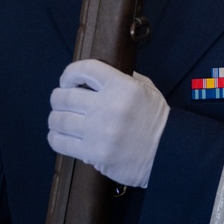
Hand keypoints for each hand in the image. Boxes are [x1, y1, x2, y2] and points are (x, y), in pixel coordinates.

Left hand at [48, 59, 169, 187]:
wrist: (168, 153)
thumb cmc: (157, 121)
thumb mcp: (147, 90)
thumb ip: (124, 79)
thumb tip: (96, 75)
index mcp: (124, 87)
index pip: (86, 69)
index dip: (70, 73)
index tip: (68, 80)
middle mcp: (109, 106)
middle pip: (65, 96)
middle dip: (59, 97)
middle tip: (61, 100)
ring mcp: (100, 131)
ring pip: (59, 119)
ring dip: (56, 117)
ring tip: (60, 119)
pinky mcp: (94, 153)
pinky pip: (61, 142)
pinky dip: (55, 137)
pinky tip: (60, 135)